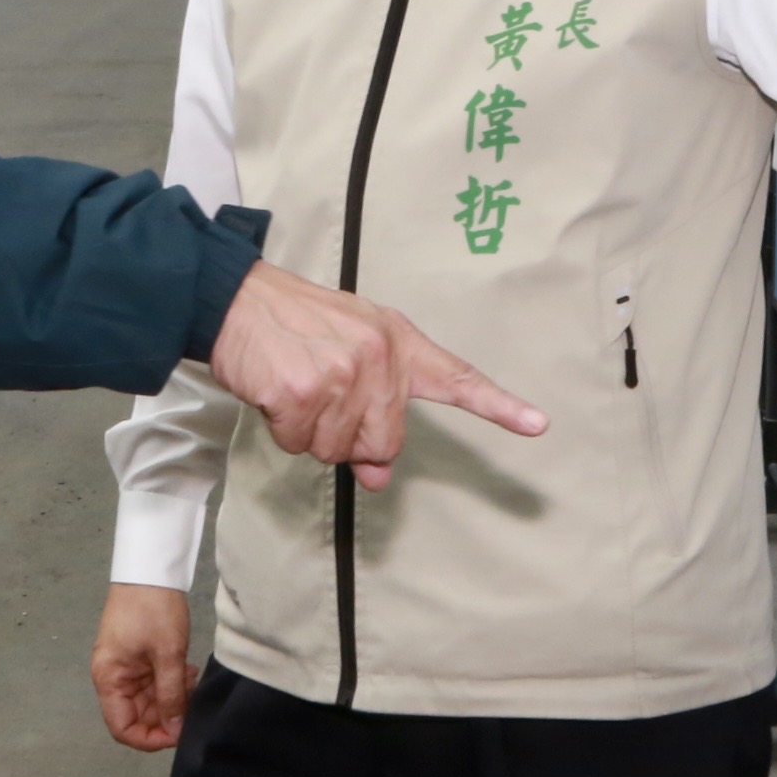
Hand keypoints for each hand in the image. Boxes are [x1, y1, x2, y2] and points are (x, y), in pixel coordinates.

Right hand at [92, 583, 193, 752]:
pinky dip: (171, 683)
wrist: (151, 568)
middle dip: (167, 714)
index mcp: (109, 679)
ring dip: (172, 697)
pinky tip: (186, 670)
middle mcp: (112, 677)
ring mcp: (125, 667)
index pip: (122, 728)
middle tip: (191, 698)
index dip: (149, 738)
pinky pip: (153, 683)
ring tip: (190, 678)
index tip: (177, 734)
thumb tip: (174, 730)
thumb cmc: (153, 608)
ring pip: (149, 700)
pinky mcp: (138, 657)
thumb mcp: (168, 654)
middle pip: (137, 715)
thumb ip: (171, 695)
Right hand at [207, 259, 547, 490]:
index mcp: (399, 344)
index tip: (537, 424)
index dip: (498, 406)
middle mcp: (380, 358)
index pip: (457, 379)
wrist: (239, 299)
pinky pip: (300, 443)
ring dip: (310, 431)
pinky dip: (283, 428)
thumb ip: (374, 411)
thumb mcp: (348, 354)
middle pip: (383, 443)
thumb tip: (377, 476)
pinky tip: (276, 389)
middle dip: (349, 437)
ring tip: (296, 384)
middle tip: (321, 396)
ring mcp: (343, 375)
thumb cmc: (298, 326)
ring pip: (338, 449)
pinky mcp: (304, 391)